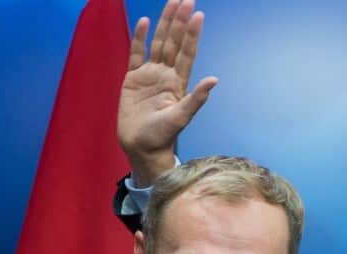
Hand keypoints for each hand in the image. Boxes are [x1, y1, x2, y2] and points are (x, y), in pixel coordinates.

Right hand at [117, 0, 217, 185]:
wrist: (141, 147)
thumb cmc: (162, 137)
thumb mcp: (181, 117)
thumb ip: (196, 98)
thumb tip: (214, 80)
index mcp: (178, 83)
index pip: (186, 53)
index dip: (192, 34)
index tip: (198, 15)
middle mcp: (165, 75)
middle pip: (173, 42)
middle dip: (179, 21)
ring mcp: (149, 75)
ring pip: (157, 43)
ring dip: (165, 24)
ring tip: (171, 3)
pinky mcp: (132, 79)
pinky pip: (135, 54)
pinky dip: (138, 38)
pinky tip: (144, 22)